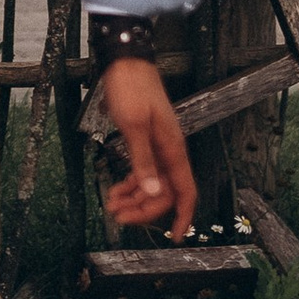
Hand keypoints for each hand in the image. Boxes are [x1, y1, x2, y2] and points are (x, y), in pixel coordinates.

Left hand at [97, 57, 197, 237]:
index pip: (185, 190)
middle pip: (165, 192)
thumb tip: (152, 191)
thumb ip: (143, 161)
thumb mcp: (134, 126)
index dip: (182, 216)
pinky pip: (143, 171)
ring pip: (152, 184)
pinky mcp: (146, 141)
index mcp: (172, 149)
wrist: (126, 63)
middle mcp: (169, 151)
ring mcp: (158, 147)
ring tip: (112, 206)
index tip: (174, 236)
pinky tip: (116, 190)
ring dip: (134, 199)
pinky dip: (131, 183)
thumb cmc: (132, 89)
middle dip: (144, 209)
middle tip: (120, 217)